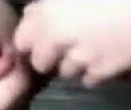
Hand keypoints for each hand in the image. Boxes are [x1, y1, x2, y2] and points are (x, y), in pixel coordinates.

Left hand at [14, 0, 130, 86]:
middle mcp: (58, 38)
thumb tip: (31, 13)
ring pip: (66, 73)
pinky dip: (95, 72)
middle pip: (41, 63)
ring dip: (74, 64)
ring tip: (94, 46)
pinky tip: (108, 55)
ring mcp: (81, 58)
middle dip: (52, 56)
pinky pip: (89, 80)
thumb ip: (46, 3)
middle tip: (69, 44)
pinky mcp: (103, 72)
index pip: (22, 42)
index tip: (44, 37)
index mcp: (47, 13)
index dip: (33, 41)